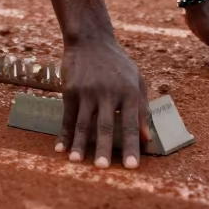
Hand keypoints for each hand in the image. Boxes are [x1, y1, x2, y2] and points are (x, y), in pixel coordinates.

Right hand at [57, 39, 149, 168]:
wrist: (91, 39)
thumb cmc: (117, 64)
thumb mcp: (136, 81)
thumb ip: (143, 109)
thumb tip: (147, 139)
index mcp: (129, 91)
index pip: (131, 123)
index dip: (132, 145)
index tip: (132, 167)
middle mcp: (108, 92)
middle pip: (105, 125)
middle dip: (104, 148)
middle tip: (103, 168)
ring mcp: (87, 90)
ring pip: (83, 122)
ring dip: (80, 144)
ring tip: (76, 162)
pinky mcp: (71, 89)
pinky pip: (67, 116)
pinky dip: (64, 134)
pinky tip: (60, 148)